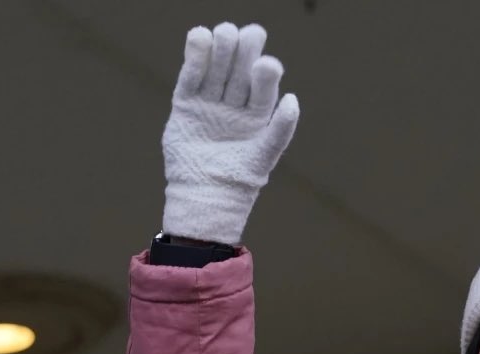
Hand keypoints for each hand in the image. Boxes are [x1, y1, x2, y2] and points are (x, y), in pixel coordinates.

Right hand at [161, 23, 299, 245]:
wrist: (204, 196)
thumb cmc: (239, 180)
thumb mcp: (264, 156)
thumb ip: (280, 130)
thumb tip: (293, 99)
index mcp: (257, 116)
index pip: (262, 87)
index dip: (265, 73)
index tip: (267, 61)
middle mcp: (234, 106)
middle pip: (238, 72)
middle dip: (243, 53)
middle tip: (248, 33)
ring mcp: (209, 103)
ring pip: (215, 70)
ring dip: (220, 50)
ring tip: (224, 31)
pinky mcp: (185, 105)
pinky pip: (191, 77)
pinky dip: (194, 58)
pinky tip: (199, 36)